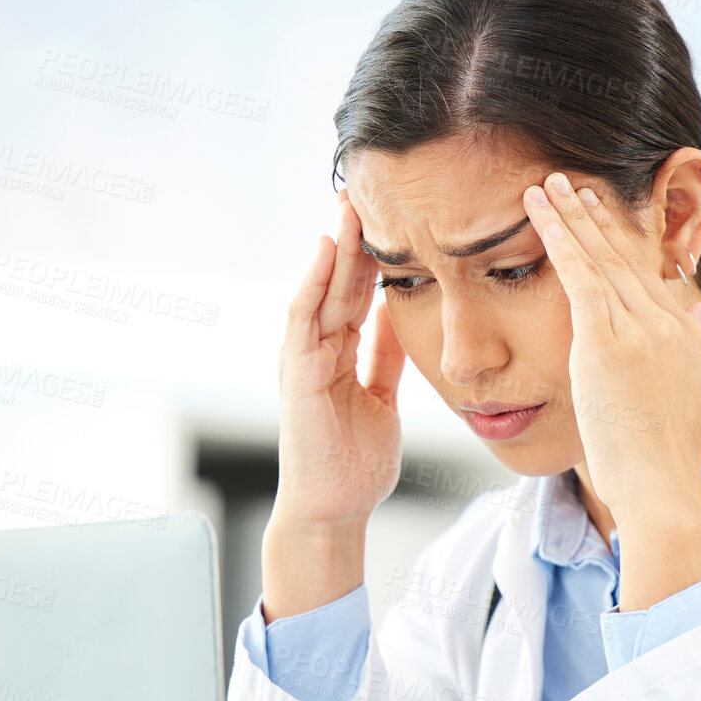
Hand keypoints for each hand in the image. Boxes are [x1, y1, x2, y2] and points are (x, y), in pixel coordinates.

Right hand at [261, 195, 406, 620]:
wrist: (333, 510)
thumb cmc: (355, 463)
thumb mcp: (382, 397)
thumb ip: (386, 357)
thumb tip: (404, 316)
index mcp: (339, 354)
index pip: (358, 292)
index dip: (375, 254)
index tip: (396, 216)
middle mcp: (316, 349)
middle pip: (339, 281)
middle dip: (355, 237)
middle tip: (371, 190)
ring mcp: (302, 359)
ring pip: (321, 290)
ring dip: (335, 248)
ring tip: (350, 204)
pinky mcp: (296, 373)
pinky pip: (304, 318)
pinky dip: (313, 282)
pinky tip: (327, 250)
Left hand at [522, 172, 700, 519]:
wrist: (664, 486)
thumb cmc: (673, 460)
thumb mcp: (697, 400)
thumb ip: (693, 356)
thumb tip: (699, 322)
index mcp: (680, 335)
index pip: (646, 275)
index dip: (621, 241)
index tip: (603, 214)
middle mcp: (662, 321)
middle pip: (622, 256)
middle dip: (593, 216)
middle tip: (572, 183)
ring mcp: (636, 329)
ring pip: (598, 257)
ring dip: (570, 216)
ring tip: (548, 184)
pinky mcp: (605, 342)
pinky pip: (578, 275)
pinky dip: (558, 238)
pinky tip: (538, 212)